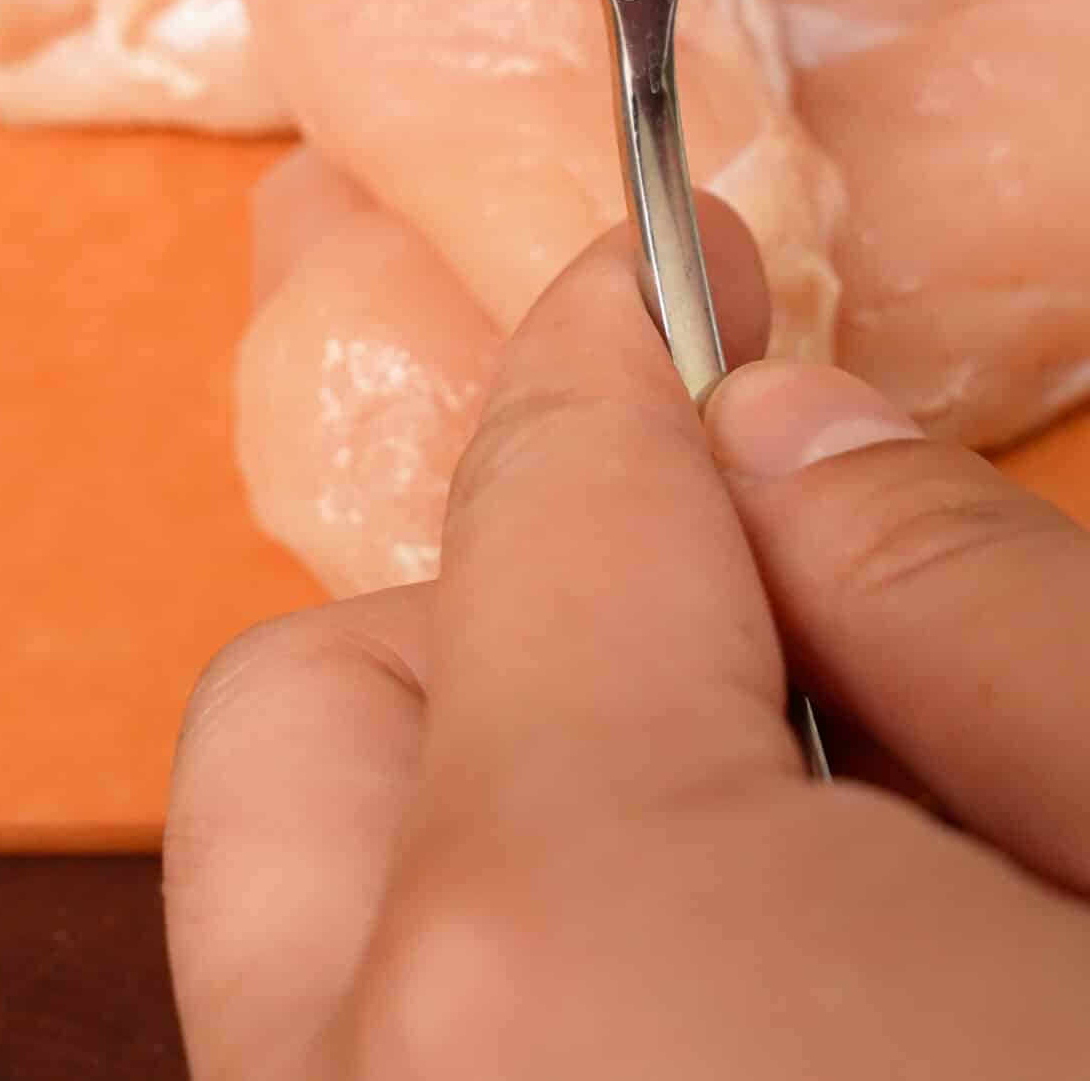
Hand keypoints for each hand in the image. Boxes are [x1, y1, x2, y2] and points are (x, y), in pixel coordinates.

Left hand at [165, 221, 1089, 1077]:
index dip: (623, 344)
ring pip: (307, 923)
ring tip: (759, 842)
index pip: (541, 511)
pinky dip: (509, 982)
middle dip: (497, 610)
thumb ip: (968, 608)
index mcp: (570, 951)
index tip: (684, 272)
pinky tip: (730, 994)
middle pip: (306, 718)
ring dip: (491, 810)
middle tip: (725, 621)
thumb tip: (785, 442)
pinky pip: (382, 1059)